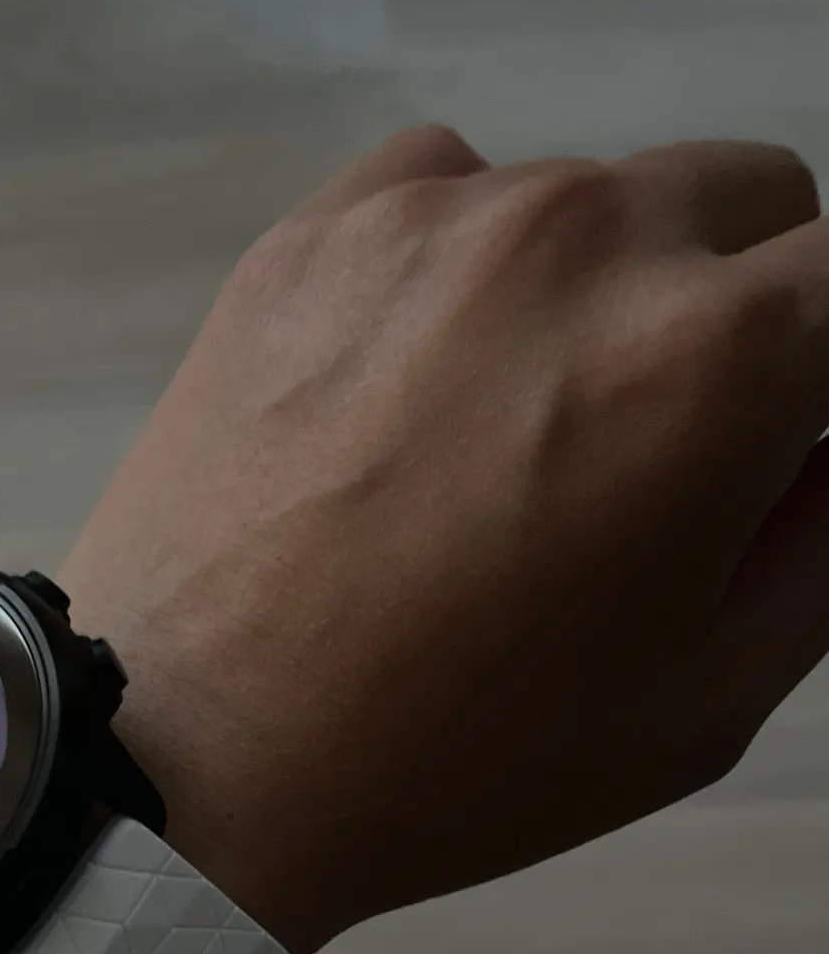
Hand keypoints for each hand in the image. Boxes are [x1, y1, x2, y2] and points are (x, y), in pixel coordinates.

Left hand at [60, 122, 828, 953]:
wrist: (188, 755)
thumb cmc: (452, 759)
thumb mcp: (701, 703)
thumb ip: (824, 543)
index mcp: (715, 357)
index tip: (784, 433)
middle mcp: (585, 238)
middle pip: (745, 200)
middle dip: (741, 306)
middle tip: (652, 446)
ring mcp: (436, 218)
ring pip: (590, 198)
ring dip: (593, 289)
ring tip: (498, 436)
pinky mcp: (313, 230)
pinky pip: (448, 193)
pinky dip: (463, 267)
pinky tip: (407, 390)